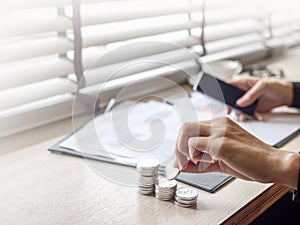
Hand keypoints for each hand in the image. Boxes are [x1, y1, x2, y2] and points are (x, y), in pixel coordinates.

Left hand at [174, 117, 298, 188]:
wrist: (273, 163)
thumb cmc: (251, 161)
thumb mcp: (220, 160)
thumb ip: (199, 162)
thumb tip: (180, 165)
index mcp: (220, 125)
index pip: (191, 128)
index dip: (182, 144)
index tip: (182, 159)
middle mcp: (218, 124)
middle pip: (185, 127)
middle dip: (178, 146)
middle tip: (181, 162)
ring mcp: (220, 131)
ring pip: (186, 131)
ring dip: (183, 150)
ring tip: (193, 162)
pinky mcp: (221, 142)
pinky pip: (194, 143)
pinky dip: (193, 155)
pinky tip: (204, 162)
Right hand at [226, 76, 292, 120]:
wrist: (285, 95)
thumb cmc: (275, 86)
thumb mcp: (262, 87)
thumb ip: (250, 94)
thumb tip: (240, 102)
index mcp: (244, 83)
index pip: (230, 85)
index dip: (223, 90)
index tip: (222, 98)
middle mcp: (244, 92)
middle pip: (231, 99)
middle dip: (230, 106)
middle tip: (230, 111)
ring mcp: (247, 101)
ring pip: (238, 108)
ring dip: (240, 114)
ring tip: (244, 117)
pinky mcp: (252, 108)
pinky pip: (248, 113)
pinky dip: (251, 116)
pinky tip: (257, 116)